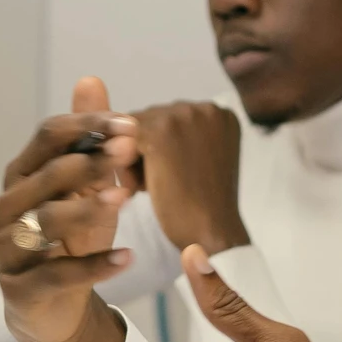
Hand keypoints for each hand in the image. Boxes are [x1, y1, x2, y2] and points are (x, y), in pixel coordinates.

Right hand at [0, 76, 141, 341]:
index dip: (86, 125)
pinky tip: (127, 257)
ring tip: (126, 199)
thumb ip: (87, 140)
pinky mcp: (21, 289)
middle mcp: (6, 208)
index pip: (46, 136)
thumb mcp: (86, 188)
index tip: (129, 124)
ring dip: (88, 207)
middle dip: (90, 161)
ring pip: (46, 221)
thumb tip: (91, 78)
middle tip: (130, 151)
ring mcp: (8, 249)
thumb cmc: (71, 240)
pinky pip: (58, 274)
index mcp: (20, 176)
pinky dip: (94, 266)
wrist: (52, 309)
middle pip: (47, 175)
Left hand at [129, 101, 248, 255]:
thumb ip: (180, 138)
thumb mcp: (198, 160)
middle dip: (144, 151)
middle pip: (150, 118)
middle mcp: (205, 106)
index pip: (169, 117)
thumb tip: (133, 124)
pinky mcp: (161, 133)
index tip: (168, 176)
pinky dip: (124, 165)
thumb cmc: (202, 206)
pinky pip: (123, 140)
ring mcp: (183, 116)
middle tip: (153, 186)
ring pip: (132, 129)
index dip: (159, 148)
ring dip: (132, 158)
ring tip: (147, 188)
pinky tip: (138, 189)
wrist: (211, 235)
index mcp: (219, 112)